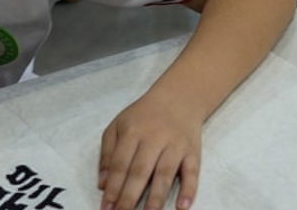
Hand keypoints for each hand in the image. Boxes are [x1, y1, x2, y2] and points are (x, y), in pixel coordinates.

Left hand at [99, 95, 201, 209]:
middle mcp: (154, 138)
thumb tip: (102, 184)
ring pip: (165, 173)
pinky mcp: (193, 151)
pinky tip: (182, 207)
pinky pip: (192, 172)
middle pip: (140, 171)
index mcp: (132, 132)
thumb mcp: (118, 126)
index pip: (120, 165)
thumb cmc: (143, 116)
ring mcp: (175, 145)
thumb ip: (108, 153)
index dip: (113, 188)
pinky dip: (189, 189)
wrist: (178, 97)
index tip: (106, 208)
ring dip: (156, 197)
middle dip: (129, 196)